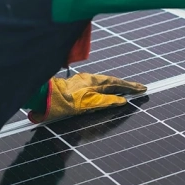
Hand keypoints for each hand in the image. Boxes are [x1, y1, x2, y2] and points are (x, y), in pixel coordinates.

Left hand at [28, 73, 146, 123]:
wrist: (41, 98)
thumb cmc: (63, 103)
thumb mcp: (87, 104)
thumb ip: (106, 102)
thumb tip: (122, 101)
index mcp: (95, 82)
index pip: (118, 84)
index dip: (131, 87)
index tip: (143, 89)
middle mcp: (90, 79)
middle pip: (113, 82)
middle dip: (127, 86)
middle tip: (140, 88)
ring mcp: (82, 82)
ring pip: (105, 83)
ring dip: (117, 86)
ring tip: (127, 90)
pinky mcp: (76, 86)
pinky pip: (97, 86)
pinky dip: (107, 88)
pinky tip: (107, 92)